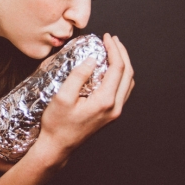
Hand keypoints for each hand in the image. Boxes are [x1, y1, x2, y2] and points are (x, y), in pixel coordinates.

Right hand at [36, 33, 134, 162]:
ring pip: (128, 83)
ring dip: (123, 64)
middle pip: (128, 74)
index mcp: (105, 101)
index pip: (117, 68)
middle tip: (112, 39)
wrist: (57, 146)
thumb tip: (91, 60)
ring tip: (113, 51)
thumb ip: (78, 76)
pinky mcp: (110, 115)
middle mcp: (114, 107)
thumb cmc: (57, 124)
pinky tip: (110, 69)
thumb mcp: (62, 97)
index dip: (114, 49)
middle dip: (122, 53)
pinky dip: (120, 76)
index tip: (106, 37)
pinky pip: (122, 91)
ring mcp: (114, 112)